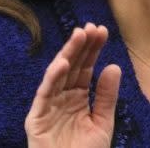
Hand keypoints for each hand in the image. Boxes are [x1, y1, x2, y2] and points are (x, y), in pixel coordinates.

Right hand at [25, 23, 121, 147]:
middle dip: (81, 46)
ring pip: (58, 75)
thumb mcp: (102, 122)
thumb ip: (106, 96)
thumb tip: (113, 66)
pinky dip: (53, 77)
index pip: (86, 68)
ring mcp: (48, 106)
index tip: (102, 31)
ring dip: (68, 54)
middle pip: (72, 67)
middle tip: (92, 27)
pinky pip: (45, 94)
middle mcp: (62, 98)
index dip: (93, 50)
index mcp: (78, 98)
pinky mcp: (36, 118)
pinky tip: (64, 62)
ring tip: (80, 35)